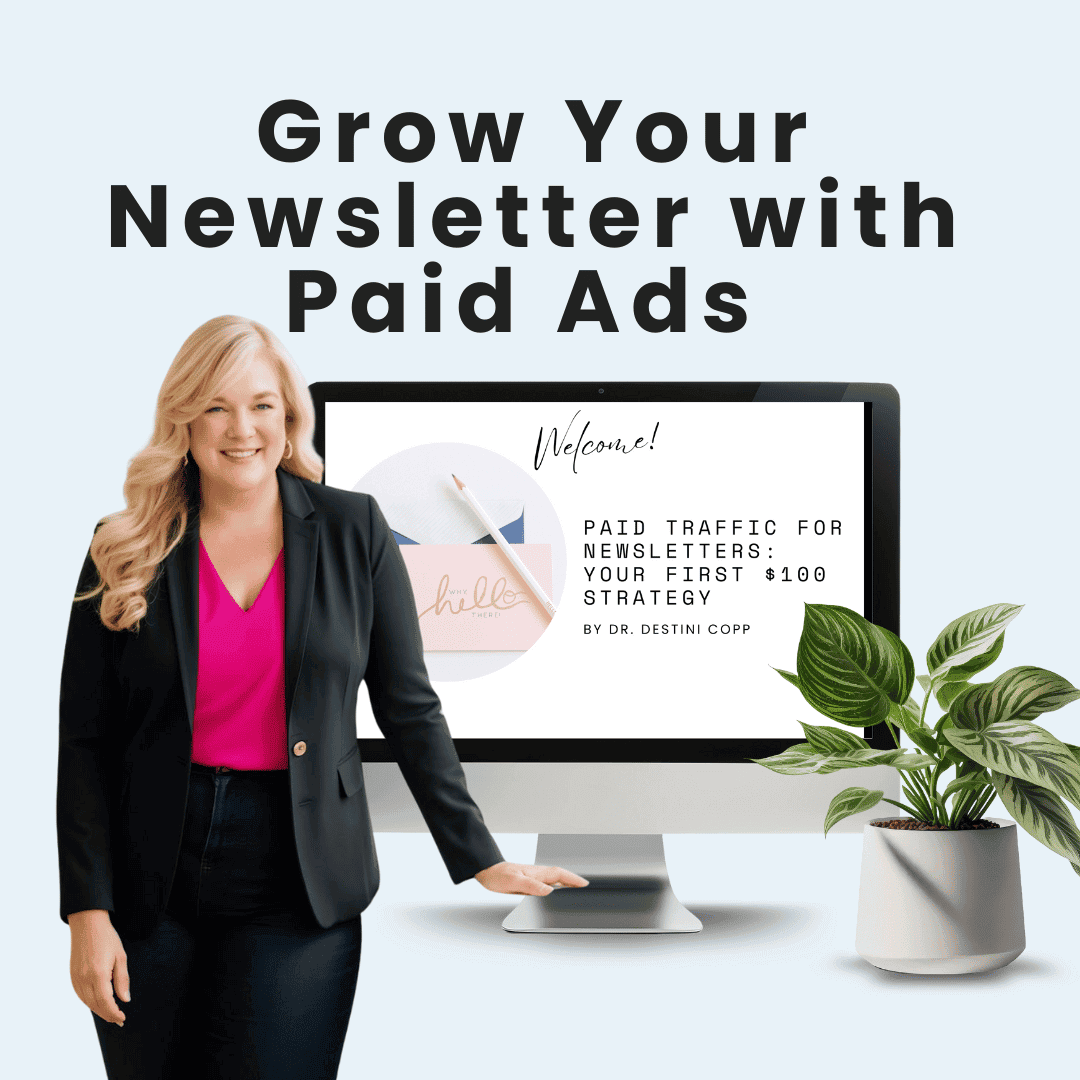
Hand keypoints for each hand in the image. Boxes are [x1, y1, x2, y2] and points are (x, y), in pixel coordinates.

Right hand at [69, 909, 129, 1025]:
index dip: (114, 1013)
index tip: (122, 1019)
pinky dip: (90, 1002)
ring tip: (110, 1013)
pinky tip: (98, 1003)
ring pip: (87, 1002)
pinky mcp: (72, 976)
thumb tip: (125, 1000)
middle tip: (119, 1020)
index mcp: (98, 974)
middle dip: (108, 1015)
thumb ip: (122, 980)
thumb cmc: (107, 938)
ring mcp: (76, 978)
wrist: (87, 924)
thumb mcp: (120, 956)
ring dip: (99, 1010)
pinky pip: (81, 995)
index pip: (106, 1002)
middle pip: (96, 1005)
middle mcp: (84, 979)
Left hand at [474, 862, 588, 895]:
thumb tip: (549, 891)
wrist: (487, 871)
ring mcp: (534, 878)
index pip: (560, 874)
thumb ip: (531, 885)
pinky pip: (547, 885)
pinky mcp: (530, 883)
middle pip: (561, 877)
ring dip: (566, 885)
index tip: (585, 884)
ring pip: (555, 881)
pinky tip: (556, 894)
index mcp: (537, 872)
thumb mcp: (514, 882)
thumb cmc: (498, 875)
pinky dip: (555, 889)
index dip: (573, 879)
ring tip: (576, 892)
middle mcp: (538, 874)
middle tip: (586, 889)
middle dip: (574, 881)